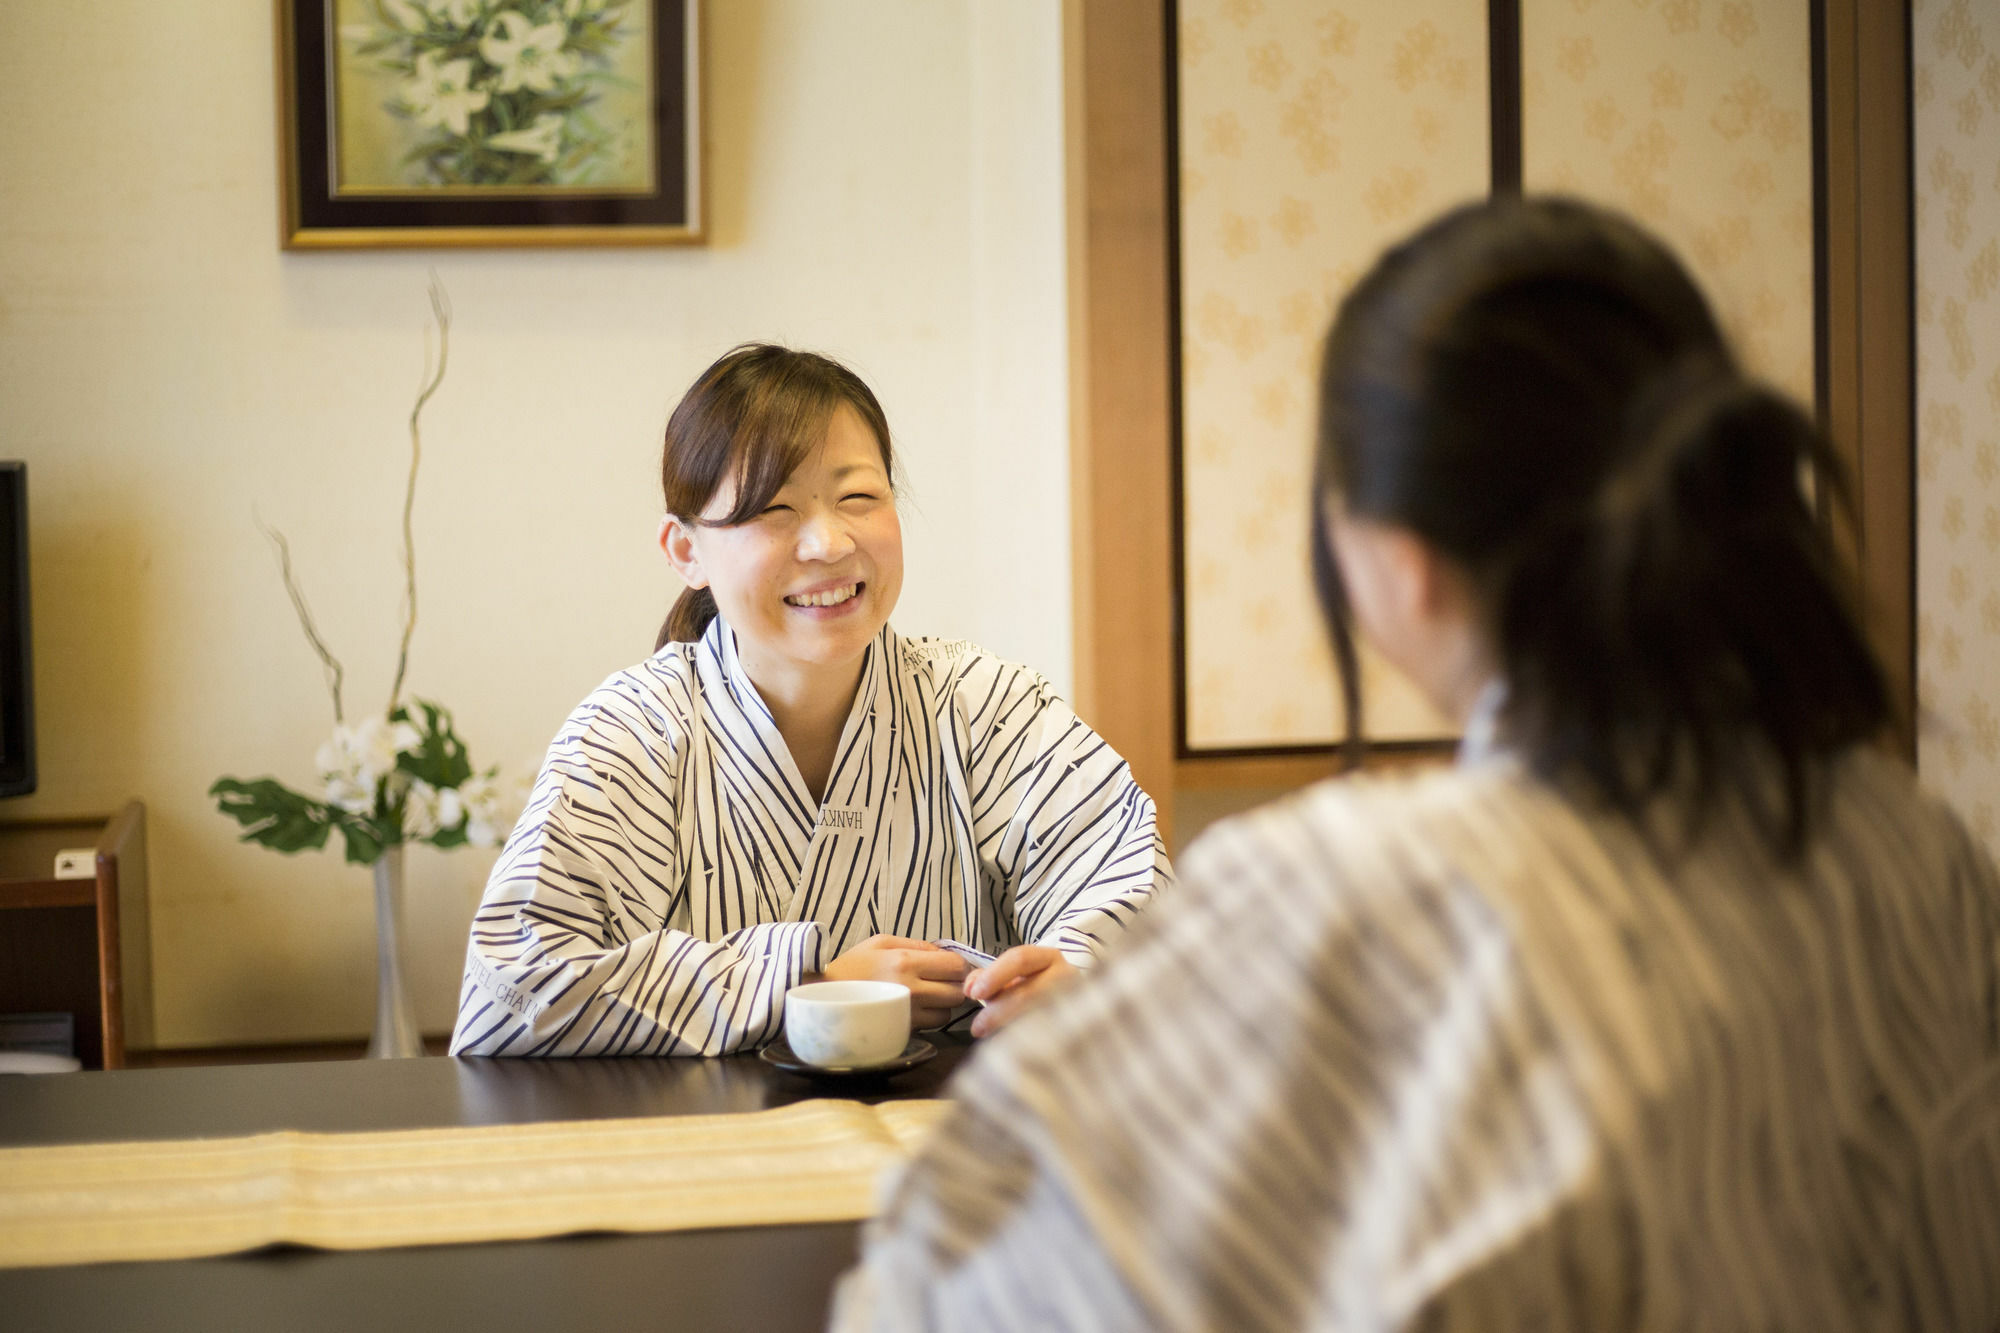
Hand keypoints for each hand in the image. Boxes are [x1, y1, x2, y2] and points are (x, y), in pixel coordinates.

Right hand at [807, 935, 968, 1028]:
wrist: (823, 997)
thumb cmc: (852, 966)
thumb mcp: (881, 942)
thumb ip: (917, 944)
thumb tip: (944, 953)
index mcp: (905, 962)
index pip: (955, 966)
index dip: (959, 966)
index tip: (950, 966)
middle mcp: (910, 990)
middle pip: (957, 993)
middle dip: (954, 986)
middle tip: (941, 981)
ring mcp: (907, 1014)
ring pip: (947, 1013)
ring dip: (943, 1005)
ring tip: (926, 996)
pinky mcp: (902, 1031)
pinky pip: (931, 1027)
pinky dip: (930, 1018)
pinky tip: (915, 1009)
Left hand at [963, 946, 1076, 1037]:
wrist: (1074, 1003)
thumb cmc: (1035, 986)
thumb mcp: (1013, 976)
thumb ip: (988, 978)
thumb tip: (970, 989)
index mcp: (1048, 958)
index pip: (1020, 959)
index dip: (994, 976)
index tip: (973, 994)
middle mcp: (1066, 976)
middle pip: (1029, 993)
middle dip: (998, 1010)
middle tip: (977, 1027)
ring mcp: (1073, 1003)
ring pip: (1039, 1017)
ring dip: (1009, 1028)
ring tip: (990, 1036)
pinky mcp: (1075, 1027)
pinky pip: (1047, 1036)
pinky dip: (1024, 1040)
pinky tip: (1010, 1045)